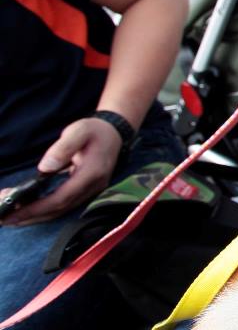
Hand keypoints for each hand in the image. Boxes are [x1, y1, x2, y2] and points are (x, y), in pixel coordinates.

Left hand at [1, 118, 123, 225]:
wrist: (113, 132)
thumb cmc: (94, 130)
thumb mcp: (78, 131)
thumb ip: (63, 147)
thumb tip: (45, 167)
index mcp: (91, 174)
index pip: (61, 198)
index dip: (36, 207)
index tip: (13, 211)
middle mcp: (92, 188)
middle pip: (59, 209)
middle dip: (31, 216)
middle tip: (4, 219)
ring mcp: (90, 191)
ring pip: (61, 210)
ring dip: (36, 216)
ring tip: (11, 217)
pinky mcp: (86, 191)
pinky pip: (64, 205)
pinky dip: (45, 210)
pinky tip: (29, 208)